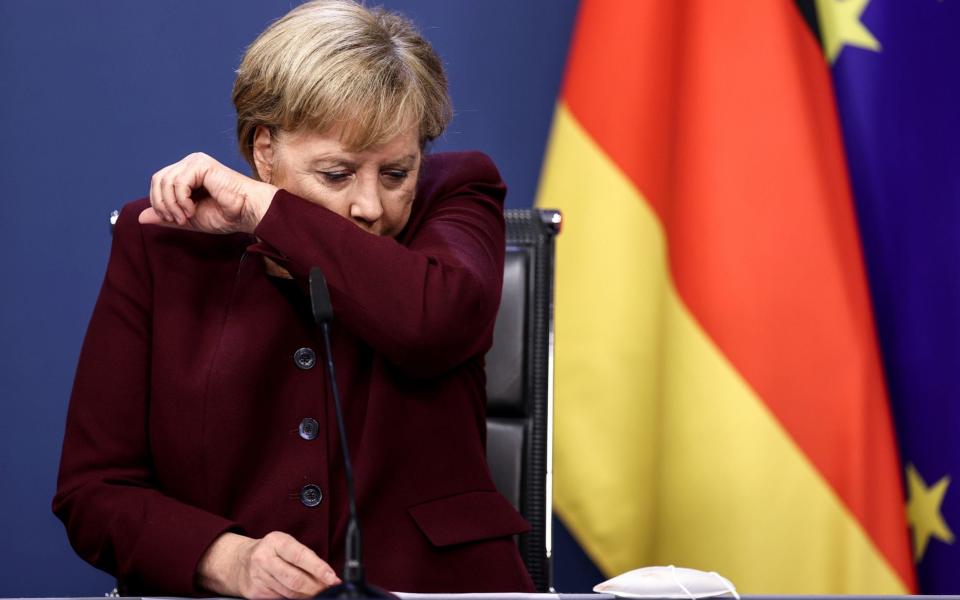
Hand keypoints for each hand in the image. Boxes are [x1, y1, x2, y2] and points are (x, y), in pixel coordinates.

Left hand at [139, 152, 277, 233]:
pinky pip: (178, 182)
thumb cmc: (226, 215)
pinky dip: (180, 199)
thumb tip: (141, 217)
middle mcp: (190, 164)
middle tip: (178, 220)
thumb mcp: (188, 218)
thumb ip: (166, 216)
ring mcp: (195, 162)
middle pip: (158, 180)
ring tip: (185, 216)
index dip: (160, 203)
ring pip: (165, 180)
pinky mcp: (201, 165)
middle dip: (162, 204)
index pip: (158, 183)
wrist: (247, 213)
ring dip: (172, 204)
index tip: (174, 221)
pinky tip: (192, 209)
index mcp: (187, 174)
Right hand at [197, 531, 340, 598]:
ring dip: (307, 595)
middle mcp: (264, 558)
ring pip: (290, 593)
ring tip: (318, 592)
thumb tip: (327, 574)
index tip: (332, 577)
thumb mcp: (285, 545)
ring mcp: (258, 577)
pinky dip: (294, 599)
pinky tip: (301, 595)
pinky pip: (280, 599)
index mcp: (275, 542)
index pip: (301, 556)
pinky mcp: (255, 593)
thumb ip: (304, 556)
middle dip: (316, 587)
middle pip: (296, 579)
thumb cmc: (270, 551)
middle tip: (328, 588)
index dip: (319, 569)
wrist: (238, 562)